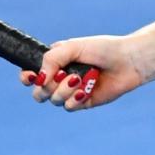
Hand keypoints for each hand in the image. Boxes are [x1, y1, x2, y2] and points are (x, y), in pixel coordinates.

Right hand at [18, 34, 149, 111]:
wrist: (127, 61)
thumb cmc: (102, 49)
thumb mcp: (73, 47)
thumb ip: (51, 59)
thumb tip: (39, 78)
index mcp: (56, 62)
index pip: (31, 74)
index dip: (26, 78)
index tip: (31, 76)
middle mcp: (61, 78)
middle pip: (38, 92)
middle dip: (47, 86)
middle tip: (63, 75)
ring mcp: (72, 91)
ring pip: (53, 100)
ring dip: (64, 90)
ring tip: (80, 79)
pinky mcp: (83, 102)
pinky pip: (69, 107)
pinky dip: (75, 99)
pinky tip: (87, 90)